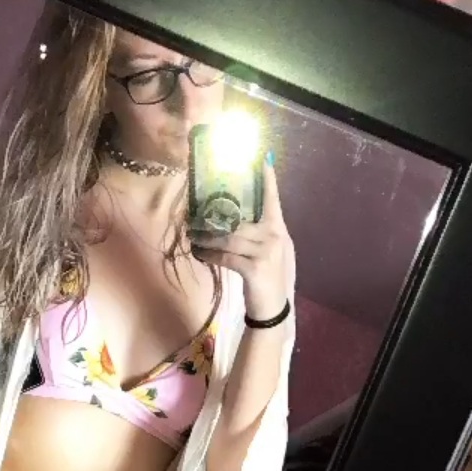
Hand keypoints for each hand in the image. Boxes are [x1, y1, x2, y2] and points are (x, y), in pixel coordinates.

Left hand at [190, 160, 291, 318]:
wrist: (274, 311)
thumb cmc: (269, 280)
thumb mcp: (270, 253)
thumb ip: (260, 235)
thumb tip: (236, 221)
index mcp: (278, 230)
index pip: (272, 200)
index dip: (267, 180)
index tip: (261, 159)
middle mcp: (274, 237)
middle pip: (239, 222)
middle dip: (213, 221)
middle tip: (193, 219)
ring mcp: (266, 253)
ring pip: (230, 238)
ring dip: (207, 238)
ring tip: (193, 237)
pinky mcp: (255, 269)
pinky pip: (227, 257)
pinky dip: (211, 255)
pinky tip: (200, 254)